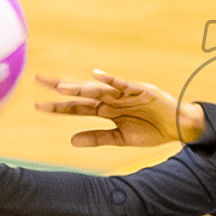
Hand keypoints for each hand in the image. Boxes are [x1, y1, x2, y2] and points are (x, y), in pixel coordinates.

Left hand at [35, 70, 206, 147]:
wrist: (177, 127)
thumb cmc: (151, 130)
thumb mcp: (120, 138)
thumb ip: (97, 138)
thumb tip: (71, 141)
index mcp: (106, 110)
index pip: (77, 108)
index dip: (59, 107)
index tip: (39, 106)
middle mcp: (111, 99)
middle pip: (82, 92)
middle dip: (61, 86)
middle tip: (38, 79)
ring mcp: (124, 93)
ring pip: (98, 89)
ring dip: (81, 87)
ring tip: (62, 87)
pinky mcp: (140, 90)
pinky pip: (123, 84)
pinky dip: (110, 80)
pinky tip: (96, 74)